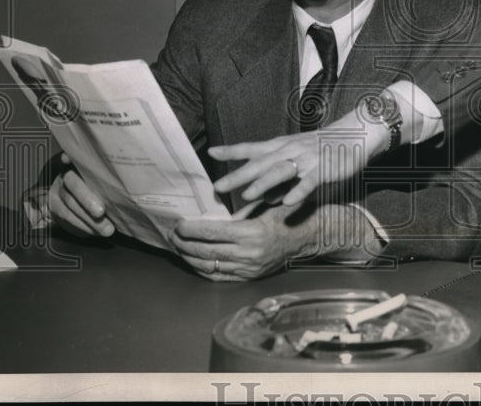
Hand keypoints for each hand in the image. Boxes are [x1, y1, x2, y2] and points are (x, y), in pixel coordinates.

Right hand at [47, 164, 114, 237]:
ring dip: (88, 219)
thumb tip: (131, 180)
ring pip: (69, 204)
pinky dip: (82, 226)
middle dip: (87, 199)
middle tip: (101, 213)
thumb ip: (110, 176)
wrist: (76, 202)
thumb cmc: (101, 187)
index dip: (70, 157)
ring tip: (107, 229)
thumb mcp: (106, 179)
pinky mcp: (54, 206)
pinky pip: (66, 217)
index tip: (68, 159)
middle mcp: (66, 174)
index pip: (76, 157)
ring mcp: (58, 190)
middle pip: (73, 184)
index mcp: (81, 164)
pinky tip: (95, 232)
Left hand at [170, 203, 323, 280]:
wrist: (308, 235)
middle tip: (172, 235)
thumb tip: (211, 212)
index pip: (213, 233)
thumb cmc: (287, 214)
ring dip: (190, 257)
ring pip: (210, 266)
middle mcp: (249, 253)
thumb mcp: (265, 204)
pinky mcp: (250, 276)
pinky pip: (220, 276)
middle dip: (184, 244)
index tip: (179, 224)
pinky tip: (193, 262)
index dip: (192, 229)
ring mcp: (249, 268)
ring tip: (178, 248)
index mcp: (252, 233)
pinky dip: (203, 270)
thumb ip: (240, 210)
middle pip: (207, 251)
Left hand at [208, 109, 388, 205]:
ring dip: (263, 183)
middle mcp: (290, 151)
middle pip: (259, 163)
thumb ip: (280, 175)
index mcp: (281, 146)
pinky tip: (289, 203)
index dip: (231, 150)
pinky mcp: (323, 169)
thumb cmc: (322, 147)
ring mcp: (306, 160)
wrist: (354, 134)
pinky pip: (309, 182)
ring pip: (280, 171)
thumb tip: (265, 197)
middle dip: (238, 175)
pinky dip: (298, 191)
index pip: (252, 147)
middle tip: (217, 188)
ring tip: (247, 195)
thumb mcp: (297, 154)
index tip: (211, 153)